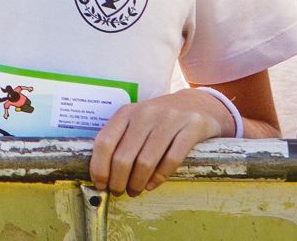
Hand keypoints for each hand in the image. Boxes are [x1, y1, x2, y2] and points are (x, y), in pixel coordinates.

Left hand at [87, 90, 227, 195]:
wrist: (196, 104)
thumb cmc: (159, 119)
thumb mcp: (136, 121)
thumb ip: (121, 141)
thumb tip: (103, 174)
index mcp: (127, 112)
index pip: (104, 142)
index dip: (99, 167)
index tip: (100, 184)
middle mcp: (145, 113)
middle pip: (123, 156)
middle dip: (118, 181)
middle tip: (118, 192)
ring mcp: (169, 119)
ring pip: (146, 161)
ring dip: (137, 183)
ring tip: (135, 191)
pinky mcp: (191, 127)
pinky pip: (172, 159)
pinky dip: (159, 177)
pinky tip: (152, 185)